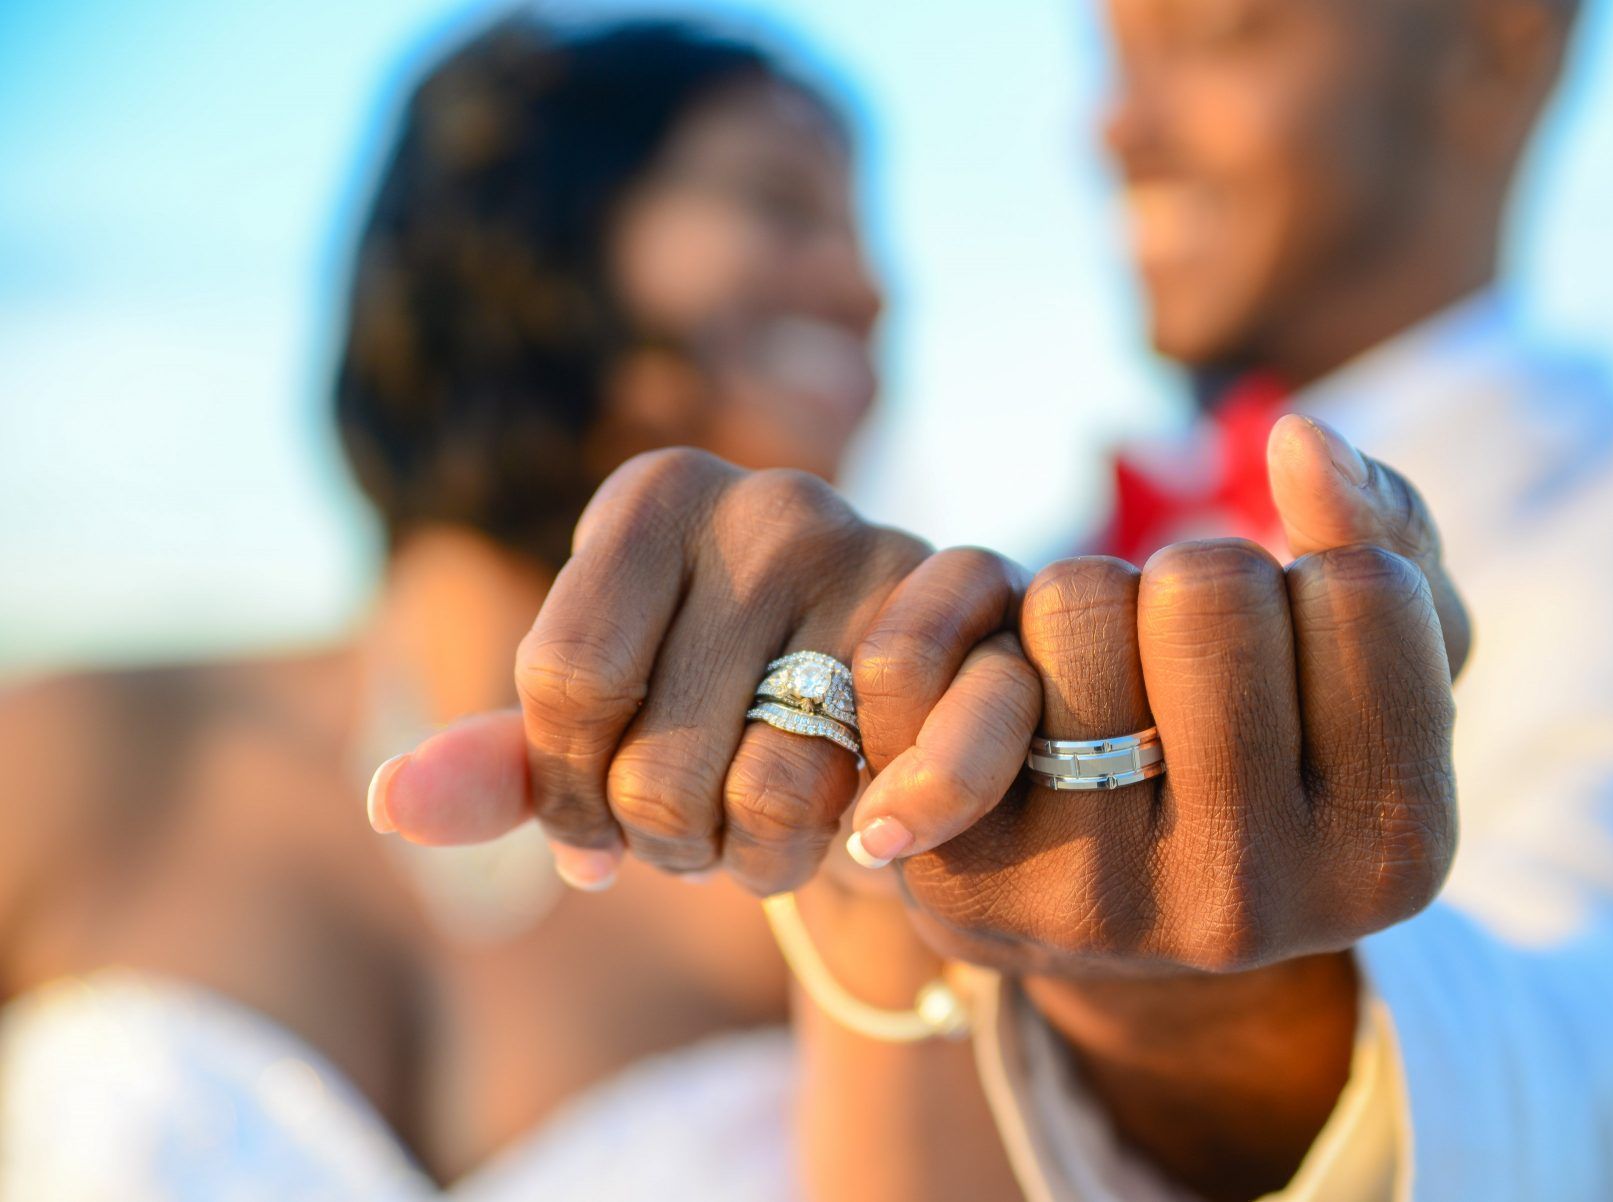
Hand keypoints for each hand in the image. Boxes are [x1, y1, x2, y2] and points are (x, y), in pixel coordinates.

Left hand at [367, 448, 1041, 896]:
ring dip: (766, 858)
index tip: (589, 827)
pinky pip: (928, 752)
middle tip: (691, 837)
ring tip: (766, 835)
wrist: (901, 708)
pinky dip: (895, 826)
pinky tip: (876, 841)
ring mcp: (883, 547)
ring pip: (785, 784)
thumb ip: (506, 764)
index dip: (566, 796)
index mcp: (655, 496)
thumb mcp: (609, 731)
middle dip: (667, 844)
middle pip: (661, 762)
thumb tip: (389, 804)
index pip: (564, 682)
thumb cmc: (728, 713)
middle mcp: (770, 501)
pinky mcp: (984, 609)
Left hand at [878, 414, 1467, 974]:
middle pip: (1208, 586)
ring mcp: (1095, 902)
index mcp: (1389, 852)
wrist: (1119, 918)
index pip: (1362, 587)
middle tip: (1183, 665)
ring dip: (1084, 601)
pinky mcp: (961, 883)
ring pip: (1074, 601)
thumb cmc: (1269, 757)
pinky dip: (957, 613)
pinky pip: (917, 662)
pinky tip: (998, 681)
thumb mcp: (1379, 669)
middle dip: (1192, 582)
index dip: (1316, 573)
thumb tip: (1299, 439)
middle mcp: (1247, 902)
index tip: (1295, 651)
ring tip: (1100, 687)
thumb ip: (1388, 539)